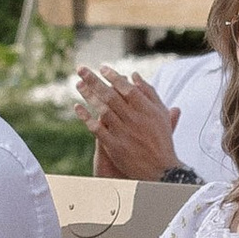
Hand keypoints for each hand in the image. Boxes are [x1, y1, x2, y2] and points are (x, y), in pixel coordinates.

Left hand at [70, 61, 185, 181]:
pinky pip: (97, 129)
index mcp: (147, 110)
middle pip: (111, 95)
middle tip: (81, 69)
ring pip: (102, 110)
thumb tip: (134, 74)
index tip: (102, 67)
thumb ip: (148, 93)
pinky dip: (86, 117)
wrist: (160, 170)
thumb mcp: (160, 114)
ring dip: (88, 96)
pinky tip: (77, 107)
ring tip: (78, 84)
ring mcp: (123, 132)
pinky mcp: (114, 146)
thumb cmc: (161, 138)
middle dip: (94, 80)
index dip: (113, 76)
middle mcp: (134, 119)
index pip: (127, 88)